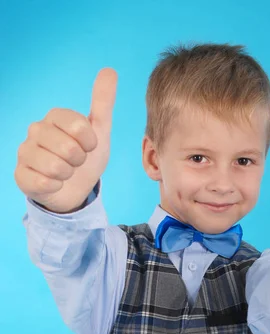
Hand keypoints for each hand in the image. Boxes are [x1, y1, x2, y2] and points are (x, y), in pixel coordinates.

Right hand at [14, 67, 117, 213]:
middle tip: (76, 162)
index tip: (89, 147)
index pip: (79, 126)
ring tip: (65, 172)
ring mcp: (25, 152)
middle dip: (79, 160)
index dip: (90, 142)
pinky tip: (54, 183)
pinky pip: (43, 183)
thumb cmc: (86, 158)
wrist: (76, 189)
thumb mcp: (100, 132)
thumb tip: (109, 70)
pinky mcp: (21, 175)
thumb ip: (103, 102)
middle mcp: (35, 130)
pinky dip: (55, 187)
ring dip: (67, 174)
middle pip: (68, 148)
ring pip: (55, 167)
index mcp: (55, 116)